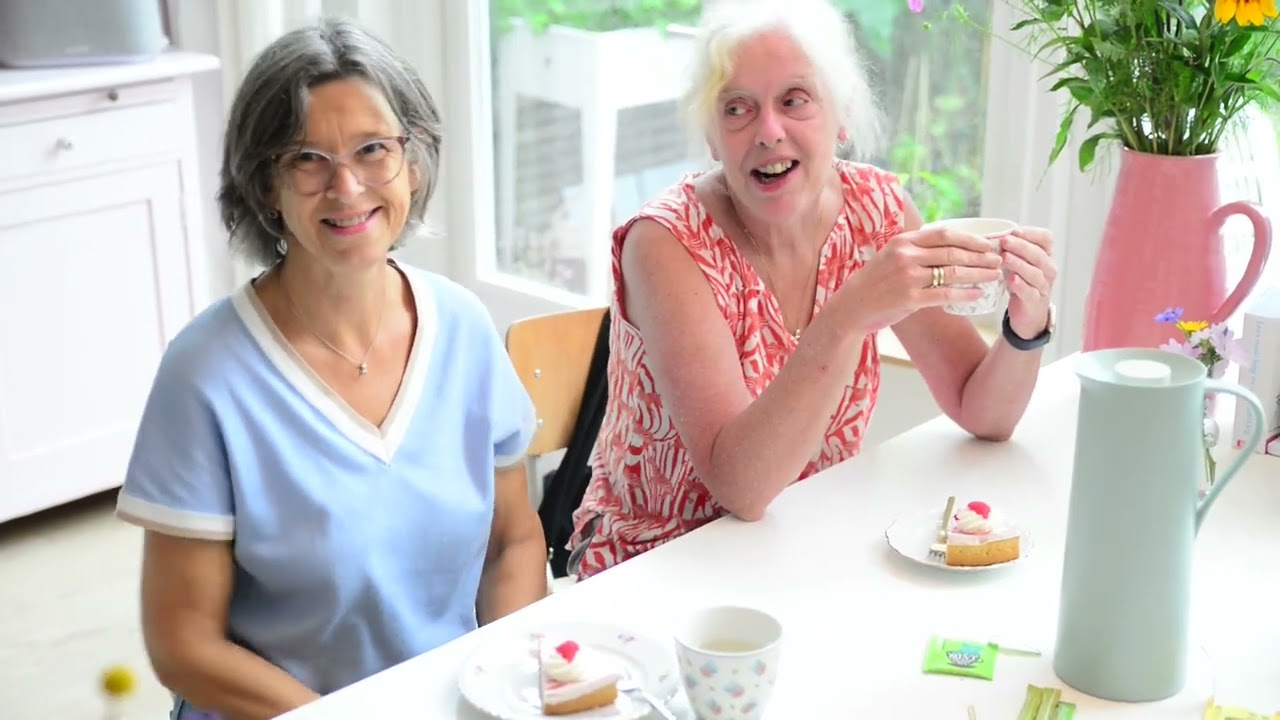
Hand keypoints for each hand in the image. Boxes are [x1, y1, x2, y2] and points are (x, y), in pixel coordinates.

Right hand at [837, 226, 1003, 331]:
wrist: (852, 307)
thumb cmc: (875, 282)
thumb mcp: (891, 255)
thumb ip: (915, 248)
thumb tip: (948, 245)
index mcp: (904, 241)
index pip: (944, 234)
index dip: (970, 239)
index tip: (988, 244)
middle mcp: (906, 255)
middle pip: (953, 252)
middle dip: (980, 257)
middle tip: (998, 260)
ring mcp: (907, 277)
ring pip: (953, 272)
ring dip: (978, 274)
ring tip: (994, 276)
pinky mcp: (909, 299)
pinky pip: (945, 294)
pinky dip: (965, 294)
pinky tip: (978, 295)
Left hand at [1001, 227, 1056, 338]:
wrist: (1026, 313)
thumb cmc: (1020, 283)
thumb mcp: (1016, 263)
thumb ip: (1009, 250)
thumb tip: (990, 235)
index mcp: (1045, 256)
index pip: (1046, 239)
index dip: (1031, 234)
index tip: (1014, 231)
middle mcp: (1048, 269)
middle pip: (1039, 255)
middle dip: (1021, 246)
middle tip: (1005, 241)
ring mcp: (1043, 286)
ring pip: (1035, 273)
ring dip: (1019, 264)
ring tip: (1005, 258)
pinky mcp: (1035, 302)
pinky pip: (1030, 292)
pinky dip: (1021, 286)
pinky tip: (1011, 280)